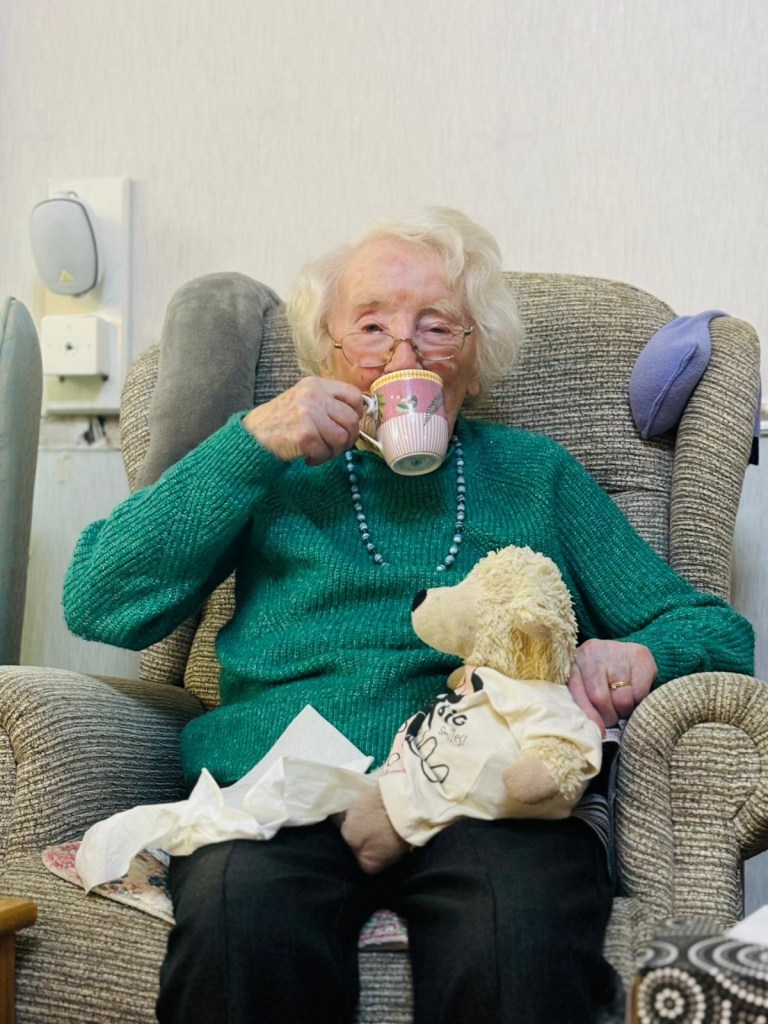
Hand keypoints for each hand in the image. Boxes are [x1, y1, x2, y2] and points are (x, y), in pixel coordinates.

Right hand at [243, 377, 365, 465]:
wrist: (253, 435)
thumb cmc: (280, 420)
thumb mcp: (304, 399)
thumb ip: (328, 402)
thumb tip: (357, 416)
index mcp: (316, 385)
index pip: (354, 395)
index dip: (356, 413)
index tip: (348, 425)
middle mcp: (314, 396)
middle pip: (351, 420)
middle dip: (347, 439)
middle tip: (334, 446)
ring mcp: (309, 414)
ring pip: (341, 439)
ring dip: (333, 451)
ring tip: (319, 451)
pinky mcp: (305, 435)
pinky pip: (326, 452)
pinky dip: (319, 459)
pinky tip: (307, 456)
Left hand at [567, 639, 656, 736]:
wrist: (622, 653)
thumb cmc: (599, 677)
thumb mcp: (584, 687)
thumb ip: (583, 704)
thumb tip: (596, 733)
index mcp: (572, 664)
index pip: (577, 695)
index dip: (590, 717)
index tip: (600, 733)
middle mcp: (591, 652)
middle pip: (600, 698)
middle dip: (609, 716)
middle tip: (614, 718)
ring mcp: (615, 650)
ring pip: (622, 698)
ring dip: (625, 710)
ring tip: (623, 707)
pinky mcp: (639, 653)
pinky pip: (640, 691)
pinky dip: (639, 700)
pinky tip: (635, 695)